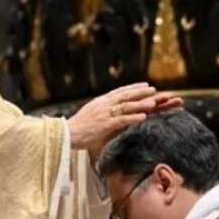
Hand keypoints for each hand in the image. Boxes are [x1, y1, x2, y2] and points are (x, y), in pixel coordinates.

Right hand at [66, 83, 182, 160]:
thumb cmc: (78, 127)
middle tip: (152, 89)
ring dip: (140, 104)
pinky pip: (121, 120)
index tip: (144, 84)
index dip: (132, 87)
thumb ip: (102, 111)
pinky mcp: (104, 125)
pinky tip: (143, 117)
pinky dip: (133, 117)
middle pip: (124, 96)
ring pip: (125, 107)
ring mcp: (104, 114)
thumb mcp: (90, 114)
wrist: (66, 134)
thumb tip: (113, 110)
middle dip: (140, 92)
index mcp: (100, 102)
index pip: (119, 91)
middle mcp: (103, 105)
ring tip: (153, 102)